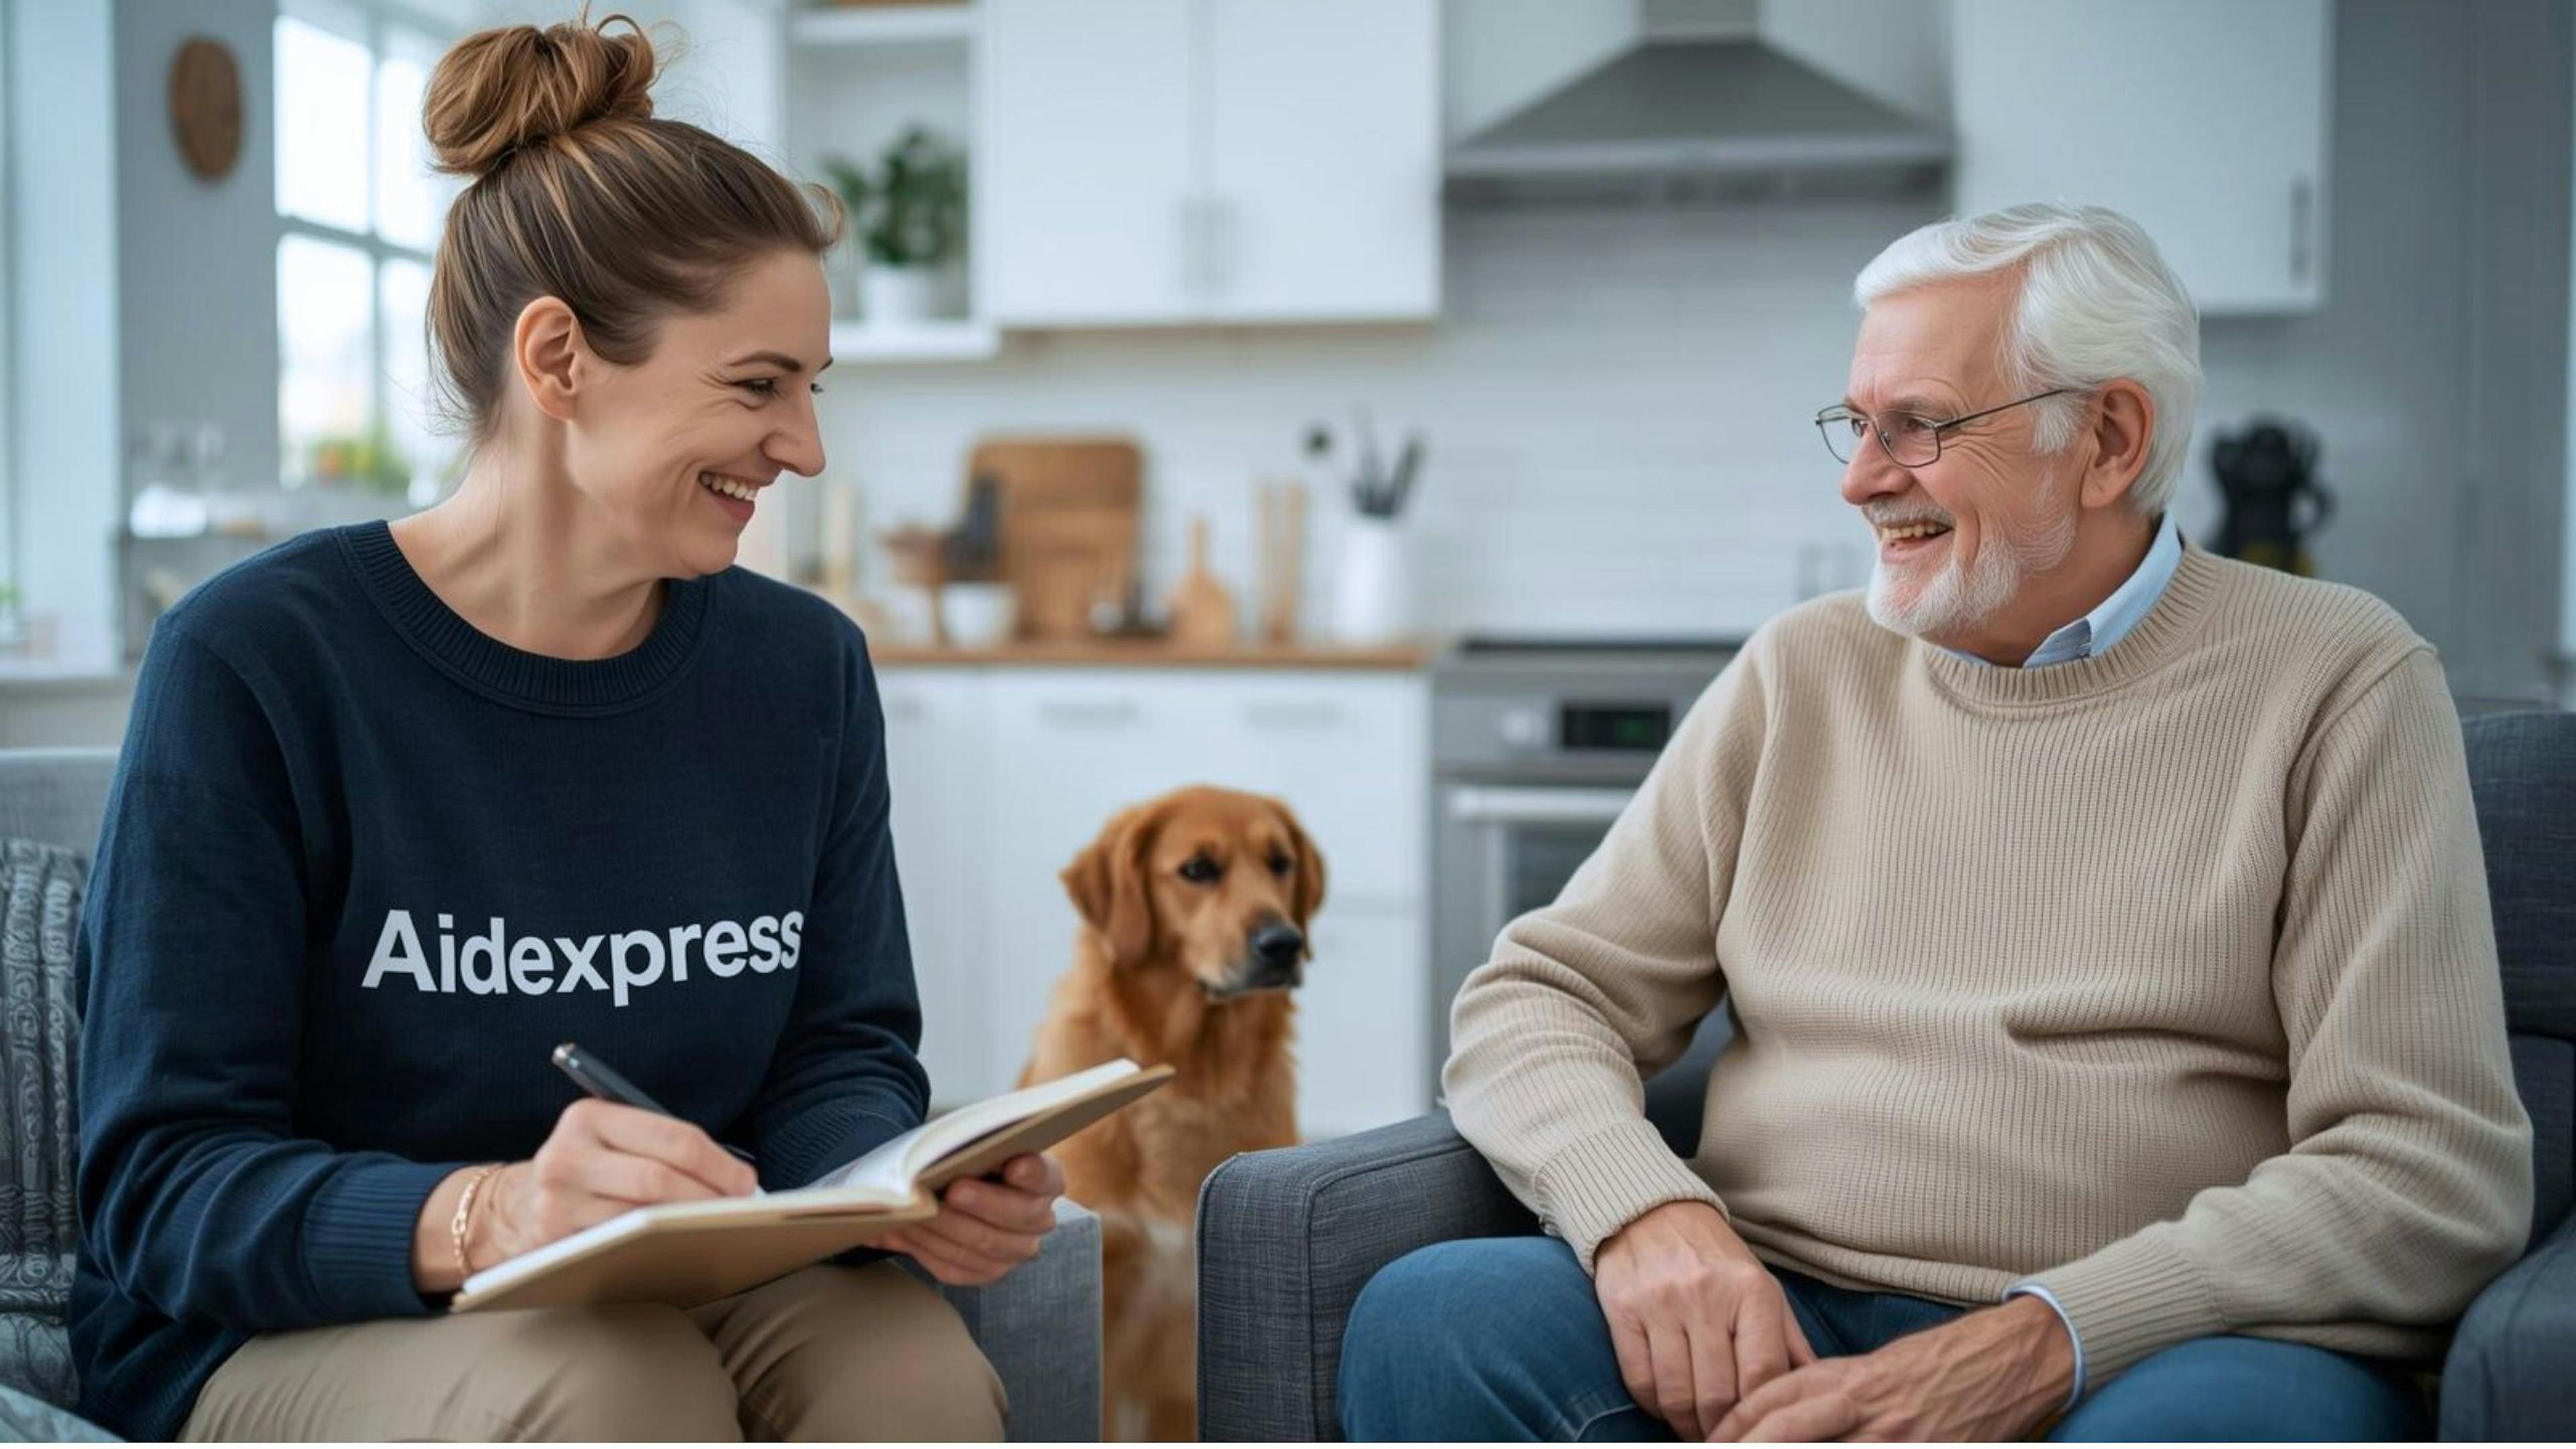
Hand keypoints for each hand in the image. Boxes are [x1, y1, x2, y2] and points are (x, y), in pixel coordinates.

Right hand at [476, 1099, 759, 1263]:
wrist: (514, 1206)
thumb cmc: (589, 1167)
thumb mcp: (610, 1137)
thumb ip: (660, 1144)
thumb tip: (734, 1176)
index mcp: (589, 1116)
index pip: (672, 1137)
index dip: (719, 1163)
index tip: (746, 1181)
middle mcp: (568, 1155)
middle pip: (658, 1180)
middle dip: (708, 1198)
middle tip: (739, 1211)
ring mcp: (557, 1201)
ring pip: (639, 1218)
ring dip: (687, 1226)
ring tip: (718, 1227)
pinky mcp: (553, 1240)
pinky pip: (618, 1245)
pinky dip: (657, 1247)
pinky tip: (681, 1246)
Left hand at [882, 1152, 1064, 1285]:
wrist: (974, 1194)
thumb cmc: (976, 1161)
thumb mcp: (983, 1146)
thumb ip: (974, 1147)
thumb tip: (941, 1152)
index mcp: (1046, 1181)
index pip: (1045, 1176)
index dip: (1032, 1172)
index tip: (1014, 1165)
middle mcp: (1039, 1220)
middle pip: (1014, 1215)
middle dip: (981, 1202)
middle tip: (953, 1190)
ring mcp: (1013, 1252)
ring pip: (978, 1244)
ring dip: (941, 1227)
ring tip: (912, 1211)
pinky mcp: (984, 1273)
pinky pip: (953, 1266)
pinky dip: (921, 1248)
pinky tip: (895, 1231)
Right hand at [1593, 1201, 1816, 1439]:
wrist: (1652, 1213)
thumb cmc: (1716, 1259)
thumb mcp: (1763, 1288)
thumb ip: (1788, 1341)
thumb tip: (1816, 1391)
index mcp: (1750, 1291)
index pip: (1761, 1373)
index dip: (1760, 1413)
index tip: (1759, 1431)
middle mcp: (1705, 1295)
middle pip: (1716, 1393)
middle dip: (1722, 1430)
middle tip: (1724, 1440)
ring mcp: (1661, 1303)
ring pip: (1676, 1394)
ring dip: (1686, 1425)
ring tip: (1696, 1431)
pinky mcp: (1623, 1310)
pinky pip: (1639, 1379)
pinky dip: (1654, 1405)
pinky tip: (1667, 1406)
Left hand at [1706, 1295, 2073, 1441]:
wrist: (2008, 1362)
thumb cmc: (1938, 1366)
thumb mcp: (1875, 1368)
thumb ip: (1828, 1391)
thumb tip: (1777, 1414)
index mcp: (1848, 1377)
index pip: (1774, 1396)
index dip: (1737, 1422)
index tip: (1713, 1439)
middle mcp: (1864, 1406)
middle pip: (1784, 1431)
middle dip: (1746, 1446)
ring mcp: (1894, 1437)